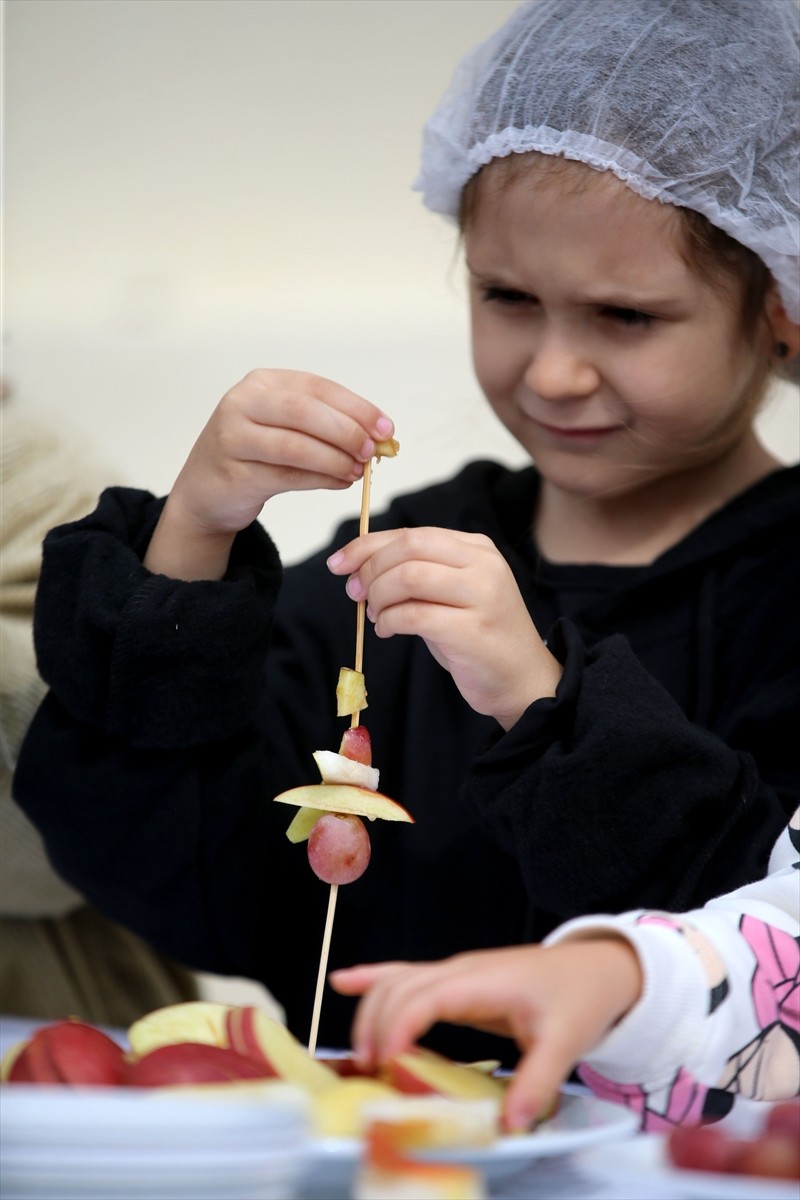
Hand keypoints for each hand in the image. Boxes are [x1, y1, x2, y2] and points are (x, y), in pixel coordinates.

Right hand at [144, 369, 393, 579]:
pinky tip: (339, 482)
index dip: (356, 407)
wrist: (205, 491)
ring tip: (358, 471)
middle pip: (304, 412)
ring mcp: (233, 438)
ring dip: (335, 460)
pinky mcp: (234, 474)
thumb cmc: (254, 455)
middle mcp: (242, 403)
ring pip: (295, 446)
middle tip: (373, 451)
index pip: (317, 388)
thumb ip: (326, 426)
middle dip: (346, 431)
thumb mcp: (285, 427)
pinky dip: (320, 480)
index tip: (386, 427)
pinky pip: (286, 476)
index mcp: (261, 383)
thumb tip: (379, 437)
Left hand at [327, 527, 561, 727]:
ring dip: (379, 597)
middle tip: (356, 594)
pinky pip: (414, 615)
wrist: (522, 680)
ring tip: (376, 615)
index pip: (412, 534)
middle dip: (370, 569)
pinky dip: (389, 621)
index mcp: (477, 549)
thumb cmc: (479, 636)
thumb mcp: (451, 594)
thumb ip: (416, 573)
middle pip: (409, 548)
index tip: (339, 563)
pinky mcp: (473, 631)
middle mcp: (484, 565)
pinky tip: (387, 630)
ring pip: (409, 577)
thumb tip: (357, 566)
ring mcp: (482, 596)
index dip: (367, 546)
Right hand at [331, 939, 642, 1131]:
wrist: (597, 967)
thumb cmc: (580, 997)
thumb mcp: (566, 1042)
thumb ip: (536, 1081)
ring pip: (397, 980)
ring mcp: (456, 973)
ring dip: (371, 1011)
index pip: (425, 997)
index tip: (385, 1063)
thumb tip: (509, 1124)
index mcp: (483, 981)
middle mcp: (462, 971)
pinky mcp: (456, 982)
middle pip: (400, 987)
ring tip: (359, 1056)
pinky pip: (407, 975)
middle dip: (375, 1026)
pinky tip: (343, 981)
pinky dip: (373, 978)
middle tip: (369, 1074)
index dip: (399, 1027)